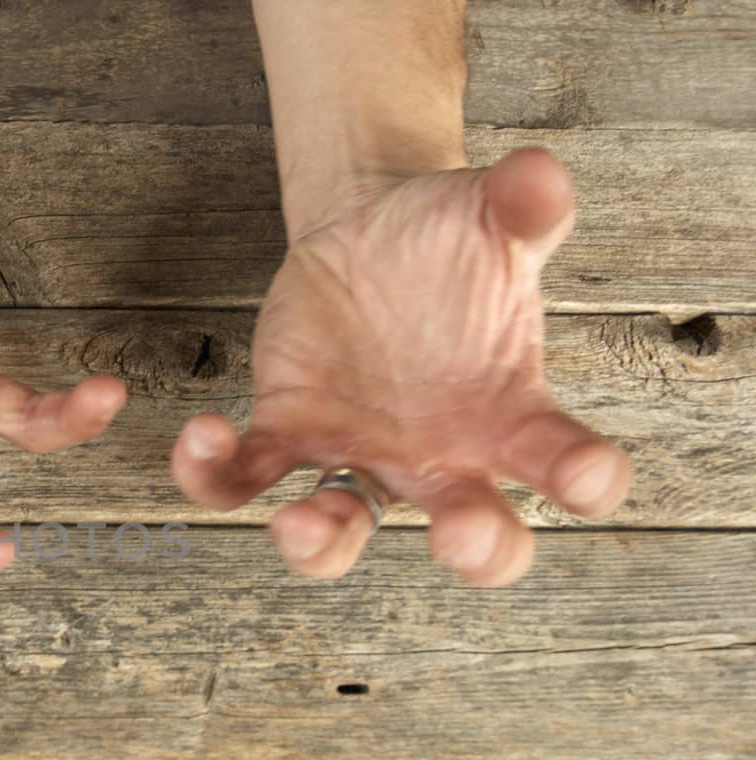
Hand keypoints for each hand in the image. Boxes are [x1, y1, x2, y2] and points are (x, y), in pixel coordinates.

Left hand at [173, 148, 631, 585]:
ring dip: (322, 541)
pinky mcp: (288, 434)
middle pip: (474, 534)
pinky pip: (245, 478)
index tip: (591, 477)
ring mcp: (359, 454)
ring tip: (297, 520)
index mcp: (512, 414)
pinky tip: (203, 434)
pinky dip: (215, 473)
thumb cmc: (453, 240)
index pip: (564, 464)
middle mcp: (440, 456)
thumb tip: (542, 177)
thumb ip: (524, 204)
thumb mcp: (492, 214)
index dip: (586, 480)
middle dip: (475, 548)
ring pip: (343, 532)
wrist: (373, 232)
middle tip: (461, 537)